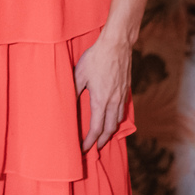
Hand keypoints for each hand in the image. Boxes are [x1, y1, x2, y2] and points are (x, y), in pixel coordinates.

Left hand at [73, 31, 131, 152]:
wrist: (116, 45)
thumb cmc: (96, 58)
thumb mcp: (79, 75)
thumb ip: (74, 91)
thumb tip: (68, 104)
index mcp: (101, 101)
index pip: (96, 129)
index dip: (90, 141)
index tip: (84, 149)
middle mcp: (114, 102)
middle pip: (110, 129)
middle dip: (102, 140)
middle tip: (94, 146)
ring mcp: (122, 96)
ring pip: (118, 120)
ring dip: (110, 130)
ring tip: (103, 135)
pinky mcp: (126, 89)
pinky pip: (122, 110)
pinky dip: (116, 118)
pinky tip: (111, 117)